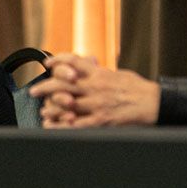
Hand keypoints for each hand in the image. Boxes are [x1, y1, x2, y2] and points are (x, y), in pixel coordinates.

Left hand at [30, 54, 160, 127]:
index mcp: (99, 73)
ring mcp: (96, 104)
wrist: (153, 103)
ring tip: (42, 111)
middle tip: (33, 91)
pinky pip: (77, 124)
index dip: (58, 61)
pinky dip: (62, 125)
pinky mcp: (101, 121)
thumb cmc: (137, 88)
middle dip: (45, 87)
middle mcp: (95, 87)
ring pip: (66, 105)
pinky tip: (52, 126)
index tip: (47, 63)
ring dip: (51, 108)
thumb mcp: (117, 73)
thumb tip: (89, 66)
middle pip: (63, 84)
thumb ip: (100, 71)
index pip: (73, 62)